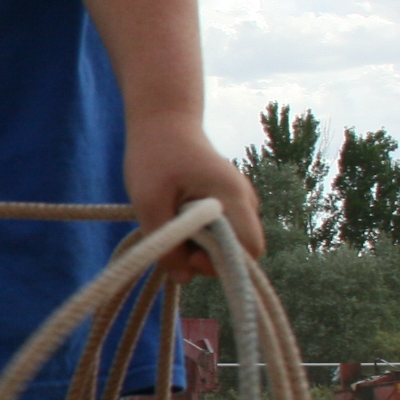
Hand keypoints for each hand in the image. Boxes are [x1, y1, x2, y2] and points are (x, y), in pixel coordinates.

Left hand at [123, 114, 263, 281]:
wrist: (163, 120)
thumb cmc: (155, 156)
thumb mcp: (149, 203)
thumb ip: (165, 244)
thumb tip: (184, 278)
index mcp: (232, 197)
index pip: (250, 250)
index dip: (222, 264)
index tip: (188, 254)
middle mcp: (244, 200)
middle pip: (240, 251)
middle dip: (208, 258)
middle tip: (173, 240)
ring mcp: (239, 200)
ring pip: (230, 243)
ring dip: (200, 246)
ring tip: (172, 222)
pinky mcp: (227, 202)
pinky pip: (221, 231)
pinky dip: (199, 235)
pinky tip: (176, 217)